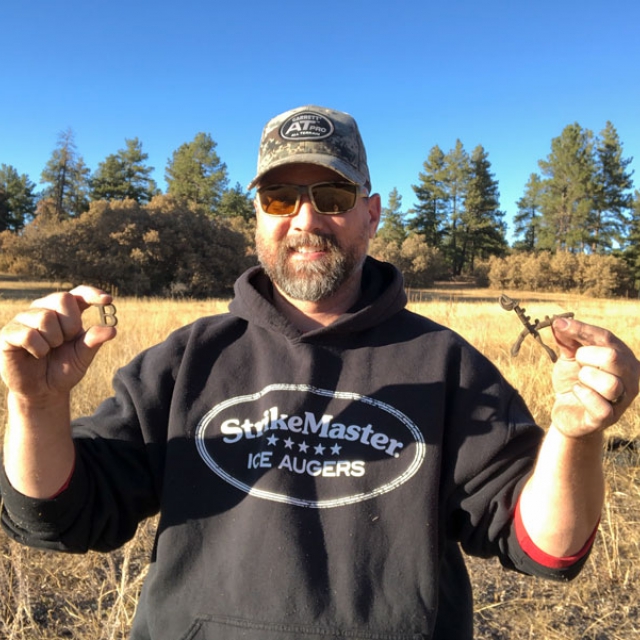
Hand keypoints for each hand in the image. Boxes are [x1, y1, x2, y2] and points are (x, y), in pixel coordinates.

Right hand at [0, 286, 116, 402]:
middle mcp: (44, 309)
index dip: (92, 294)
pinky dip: (39, 348)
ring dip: (54, 340)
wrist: (43, 391)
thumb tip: (112, 329)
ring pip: (45, 316)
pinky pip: (28, 333)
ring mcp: (24, 319)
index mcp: (65, 312)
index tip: (107, 300)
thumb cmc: (64, 368)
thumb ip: (95, 340)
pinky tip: (37, 354)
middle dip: (71, 324)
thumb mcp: (83, 355)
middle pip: (63, 298)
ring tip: (49, 350)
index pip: (79, 293)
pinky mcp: (9, 333)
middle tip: (66, 341)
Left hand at [550, 317, 639, 437]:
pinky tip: (577, 391)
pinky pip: (601, 406)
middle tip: (577, 362)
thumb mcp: (569, 357)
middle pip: (612, 357)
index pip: (606, 338)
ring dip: (585, 378)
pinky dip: (583, 395)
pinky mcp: (608, 418)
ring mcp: (622, 399)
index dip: (581, 329)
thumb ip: (567, 340)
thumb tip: (558, 321)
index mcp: (623, 357)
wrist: (566, 411)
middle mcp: (630, 378)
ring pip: (610, 384)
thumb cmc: (573, 380)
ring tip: (579, 380)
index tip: (558, 324)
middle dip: (585, 356)